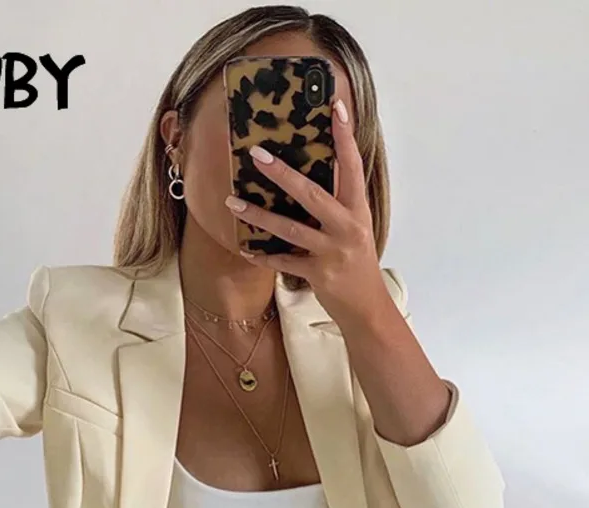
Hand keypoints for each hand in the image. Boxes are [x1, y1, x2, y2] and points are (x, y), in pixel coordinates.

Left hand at [225, 98, 389, 326]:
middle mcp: (347, 227)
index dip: (344, 136)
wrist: (367, 307)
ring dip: (259, 215)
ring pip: (290, 229)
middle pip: (312, 194)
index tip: (335, 106)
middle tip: (256, 155)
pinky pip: (284, 262)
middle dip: (282, 174)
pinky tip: (246, 249)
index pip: (352, 165)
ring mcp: (332, 252)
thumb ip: (338, 200)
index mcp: (357, 209)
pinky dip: (264, 256)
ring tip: (232, 201)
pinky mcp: (318, 274)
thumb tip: (313, 171)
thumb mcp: (355, 226)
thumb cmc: (357, 262)